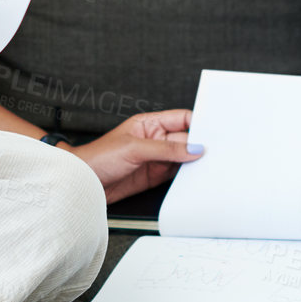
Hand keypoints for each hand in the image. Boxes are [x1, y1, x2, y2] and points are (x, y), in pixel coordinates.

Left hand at [67, 109, 204, 204]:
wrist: (83, 182)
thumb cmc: (99, 157)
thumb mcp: (134, 149)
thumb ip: (165, 150)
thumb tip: (193, 148)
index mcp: (149, 124)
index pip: (181, 119)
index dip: (198, 123)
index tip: (214, 131)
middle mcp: (155, 140)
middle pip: (185, 140)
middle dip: (199, 145)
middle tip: (216, 153)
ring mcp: (156, 159)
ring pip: (183, 158)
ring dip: (195, 163)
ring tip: (209, 167)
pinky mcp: (155, 176)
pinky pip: (176, 175)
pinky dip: (187, 177)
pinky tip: (195, 179)